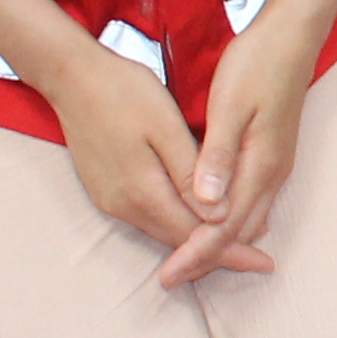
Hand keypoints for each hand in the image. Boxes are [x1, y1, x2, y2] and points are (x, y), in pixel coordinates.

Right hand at [43, 46, 264, 282]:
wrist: (71, 75)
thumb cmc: (125, 92)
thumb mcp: (165, 127)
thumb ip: (190, 175)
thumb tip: (218, 216)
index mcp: (142, 191)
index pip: (194, 236)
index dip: (231, 250)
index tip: (265, 262)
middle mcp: (122, 205)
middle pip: (178, 241)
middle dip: (219, 254)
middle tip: (258, 261)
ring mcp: (109, 198)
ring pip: (163, 230)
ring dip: (198, 239)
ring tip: (237, 244)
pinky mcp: (105, 188)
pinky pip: (149, 216)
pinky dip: (178, 222)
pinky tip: (198, 217)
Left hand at [167, 8, 319, 284]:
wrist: (294, 36)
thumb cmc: (257, 64)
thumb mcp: (231, 105)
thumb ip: (217, 156)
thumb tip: (206, 204)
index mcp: (260, 164)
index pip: (224, 226)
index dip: (195, 253)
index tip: (168, 275)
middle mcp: (272, 173)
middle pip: (238, 233)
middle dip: (206, 258)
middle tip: (171, 278)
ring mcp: (276, 165)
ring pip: (248, 221)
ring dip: (218, 243)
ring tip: (186, 258)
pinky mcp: (272, 156)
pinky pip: (252, 204)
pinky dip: (229, 223)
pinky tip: (209, 222)